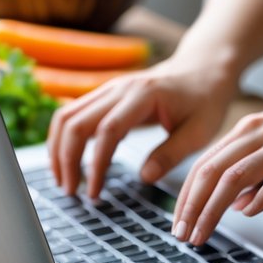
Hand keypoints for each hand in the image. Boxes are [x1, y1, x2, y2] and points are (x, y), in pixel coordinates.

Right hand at [48, 59, 239, 197]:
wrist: (202, 69)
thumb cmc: (204, 100)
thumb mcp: (200, 131)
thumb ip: (172, 153)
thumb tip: (144, 177)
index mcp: (144, 95)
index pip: (108, 130)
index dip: (96, 163)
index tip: (94, 192)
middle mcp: (119, 87)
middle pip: (75, 121)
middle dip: (66, 159)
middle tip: (71, 192)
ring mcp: (109, 88)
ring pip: (66, 115)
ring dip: (58, 149)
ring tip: (64, 181)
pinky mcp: (105, 95)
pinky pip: (73, 114)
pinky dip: (64, 139)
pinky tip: (68, 163)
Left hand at [172, 78, 262, 245]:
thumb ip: (257, 170)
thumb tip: (236, 204)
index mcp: (250, 129)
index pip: (204, 164)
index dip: (186, 196)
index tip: (178, 222)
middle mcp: (261, 133)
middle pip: (211, 172)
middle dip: (191, 207)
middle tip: (182, 235)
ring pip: (234, 178)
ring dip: (212, 211)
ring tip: (203, 234)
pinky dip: (258, 201)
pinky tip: (248, 214)